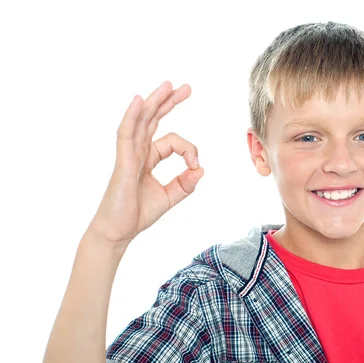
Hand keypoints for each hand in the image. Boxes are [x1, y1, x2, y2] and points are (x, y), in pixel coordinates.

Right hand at [88, 81, 203, 246]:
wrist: (118, 232)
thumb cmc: (136, 214)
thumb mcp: (169, 197)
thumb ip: (185, 184)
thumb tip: (201, 170)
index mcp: (148, 157)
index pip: (173, 141)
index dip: (189, 149)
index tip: (196, 165)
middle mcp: (138, 151)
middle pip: (153, 118)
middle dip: (169, 101)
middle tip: (186, 87)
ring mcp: (128, 155)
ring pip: (141, 120)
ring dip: (154, 101)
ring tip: (168, 85)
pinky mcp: (123, 163)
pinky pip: (126, 134)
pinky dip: (132, 116)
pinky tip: (139, 101)